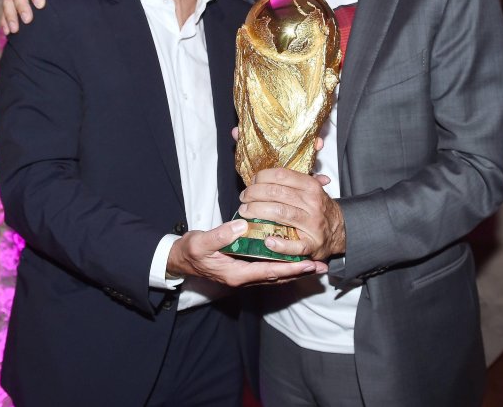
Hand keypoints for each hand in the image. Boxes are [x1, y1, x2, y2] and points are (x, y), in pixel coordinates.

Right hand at [167, 218, 327, 285]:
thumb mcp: (201, 243)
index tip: (308, 264)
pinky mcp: (246, 267)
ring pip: (276, 274)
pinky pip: (270, 268)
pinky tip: (295, 257)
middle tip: (321, 267)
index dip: (289, 269)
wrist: (181, 259)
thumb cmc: (191, 251)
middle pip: (278, 277)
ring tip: (316, 264)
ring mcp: (246, 274)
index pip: (269, 272)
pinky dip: (284, 264)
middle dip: (300, 272)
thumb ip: (220, 235)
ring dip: (295, 269)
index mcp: (237, 274)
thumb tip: (242, 226)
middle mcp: (245, 277)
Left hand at [238, 168, 344, 260]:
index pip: (281, 175)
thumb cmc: (318, 208)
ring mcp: (313, 224)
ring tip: (245, 213)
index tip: (252, 182)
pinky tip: (267, 241)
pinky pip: (294, 246)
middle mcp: (312, 203)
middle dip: (254, 194)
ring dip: (258, 212)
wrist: (340, 230)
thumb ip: (290, 180)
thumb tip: (260, 174)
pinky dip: (280, 244)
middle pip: (277, 193)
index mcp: (311, 186)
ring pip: (280, 213)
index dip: (261, 177)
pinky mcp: (313, 245)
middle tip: (244, 198)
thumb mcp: (310, 188)